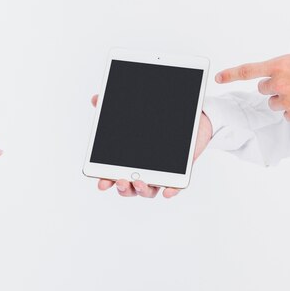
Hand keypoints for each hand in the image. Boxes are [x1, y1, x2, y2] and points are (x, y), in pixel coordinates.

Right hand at [89, 94, 212, 198]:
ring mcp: (160, 173)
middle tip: (121, 181)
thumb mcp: (134, 114)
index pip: (113, 175)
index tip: (102, 184)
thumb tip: (96, 99)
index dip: (106, 182)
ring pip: (149, 191)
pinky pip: (174, 186)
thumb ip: (113, 108)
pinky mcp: (179, 172)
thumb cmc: (160, 120)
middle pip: (129, 188)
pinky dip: (170, 190)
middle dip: (123, 189)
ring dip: (142, 190)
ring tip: (139, 182)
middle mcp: (143, 170)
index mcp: (128, 161)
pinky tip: (167, 191)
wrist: (193, 117)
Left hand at [215, 47, 289, 121]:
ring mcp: (287, 101)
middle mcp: (280, 84)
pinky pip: (287, 115)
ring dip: (284, 100)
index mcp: (280, 66)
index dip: (230, 75)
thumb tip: (288, 69)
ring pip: (274, 103)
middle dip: (274, 87)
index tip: (218, 78)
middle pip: (263, 89)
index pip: (248, 71)